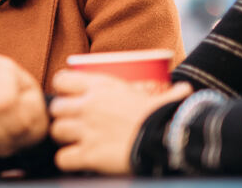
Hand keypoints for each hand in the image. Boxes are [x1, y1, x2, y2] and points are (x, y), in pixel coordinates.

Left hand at [48, 70, 193, 174]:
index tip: (72, 97)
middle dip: (63, 117)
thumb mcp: (159, 96)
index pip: (61, 79)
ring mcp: (86, 130)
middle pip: (55, 108)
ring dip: (65, 139)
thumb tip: (185, 89)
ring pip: (56, 131)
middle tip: (77, 125)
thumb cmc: (166, 116)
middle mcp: (88, 105)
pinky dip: (69, 161)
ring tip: (79, 143)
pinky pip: (63, 158)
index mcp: (101, 86)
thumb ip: (167, 92)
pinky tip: (80, 161)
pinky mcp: (88, 154)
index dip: (63, 90)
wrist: (167, 138)